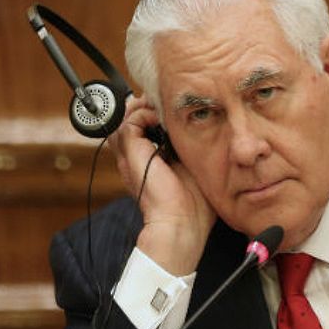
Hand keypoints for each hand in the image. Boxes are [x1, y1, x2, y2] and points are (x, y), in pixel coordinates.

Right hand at [107, 95, 214, 274]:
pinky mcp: (131, 152)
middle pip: (132, 118)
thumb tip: (200, 128)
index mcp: (149, 161)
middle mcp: (136, 157)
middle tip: (169, 105)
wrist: (181, 223)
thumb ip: (191, 149)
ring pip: (128, 116)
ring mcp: (131, 154)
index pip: (144, 127)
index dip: (156, 114)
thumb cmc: (194, 205)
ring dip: (147, 107)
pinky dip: (146, 114)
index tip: (175, 110)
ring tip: (166, 109)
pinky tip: (163, 121)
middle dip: (149, 106)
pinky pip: (131, 121)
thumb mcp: (195, 168)